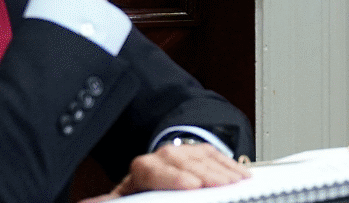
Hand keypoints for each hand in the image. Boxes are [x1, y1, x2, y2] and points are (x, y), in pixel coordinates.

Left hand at [77, 144, 250, 201]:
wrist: (151, 179)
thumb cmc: (141, 194)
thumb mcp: (125, 198)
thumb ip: (110, 201)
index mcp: (140, 170)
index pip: (155, 169)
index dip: (176, 177)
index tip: (193, 186)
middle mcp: (161, 157)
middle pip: (184, 162)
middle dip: (207, 174)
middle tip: (224, 185)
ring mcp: (182, 152)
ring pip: (201, 156)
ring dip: (221, 170)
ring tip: (236, 182)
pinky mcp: (197, 151)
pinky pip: (215, 154)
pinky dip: (228, 164)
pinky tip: (239, 174)